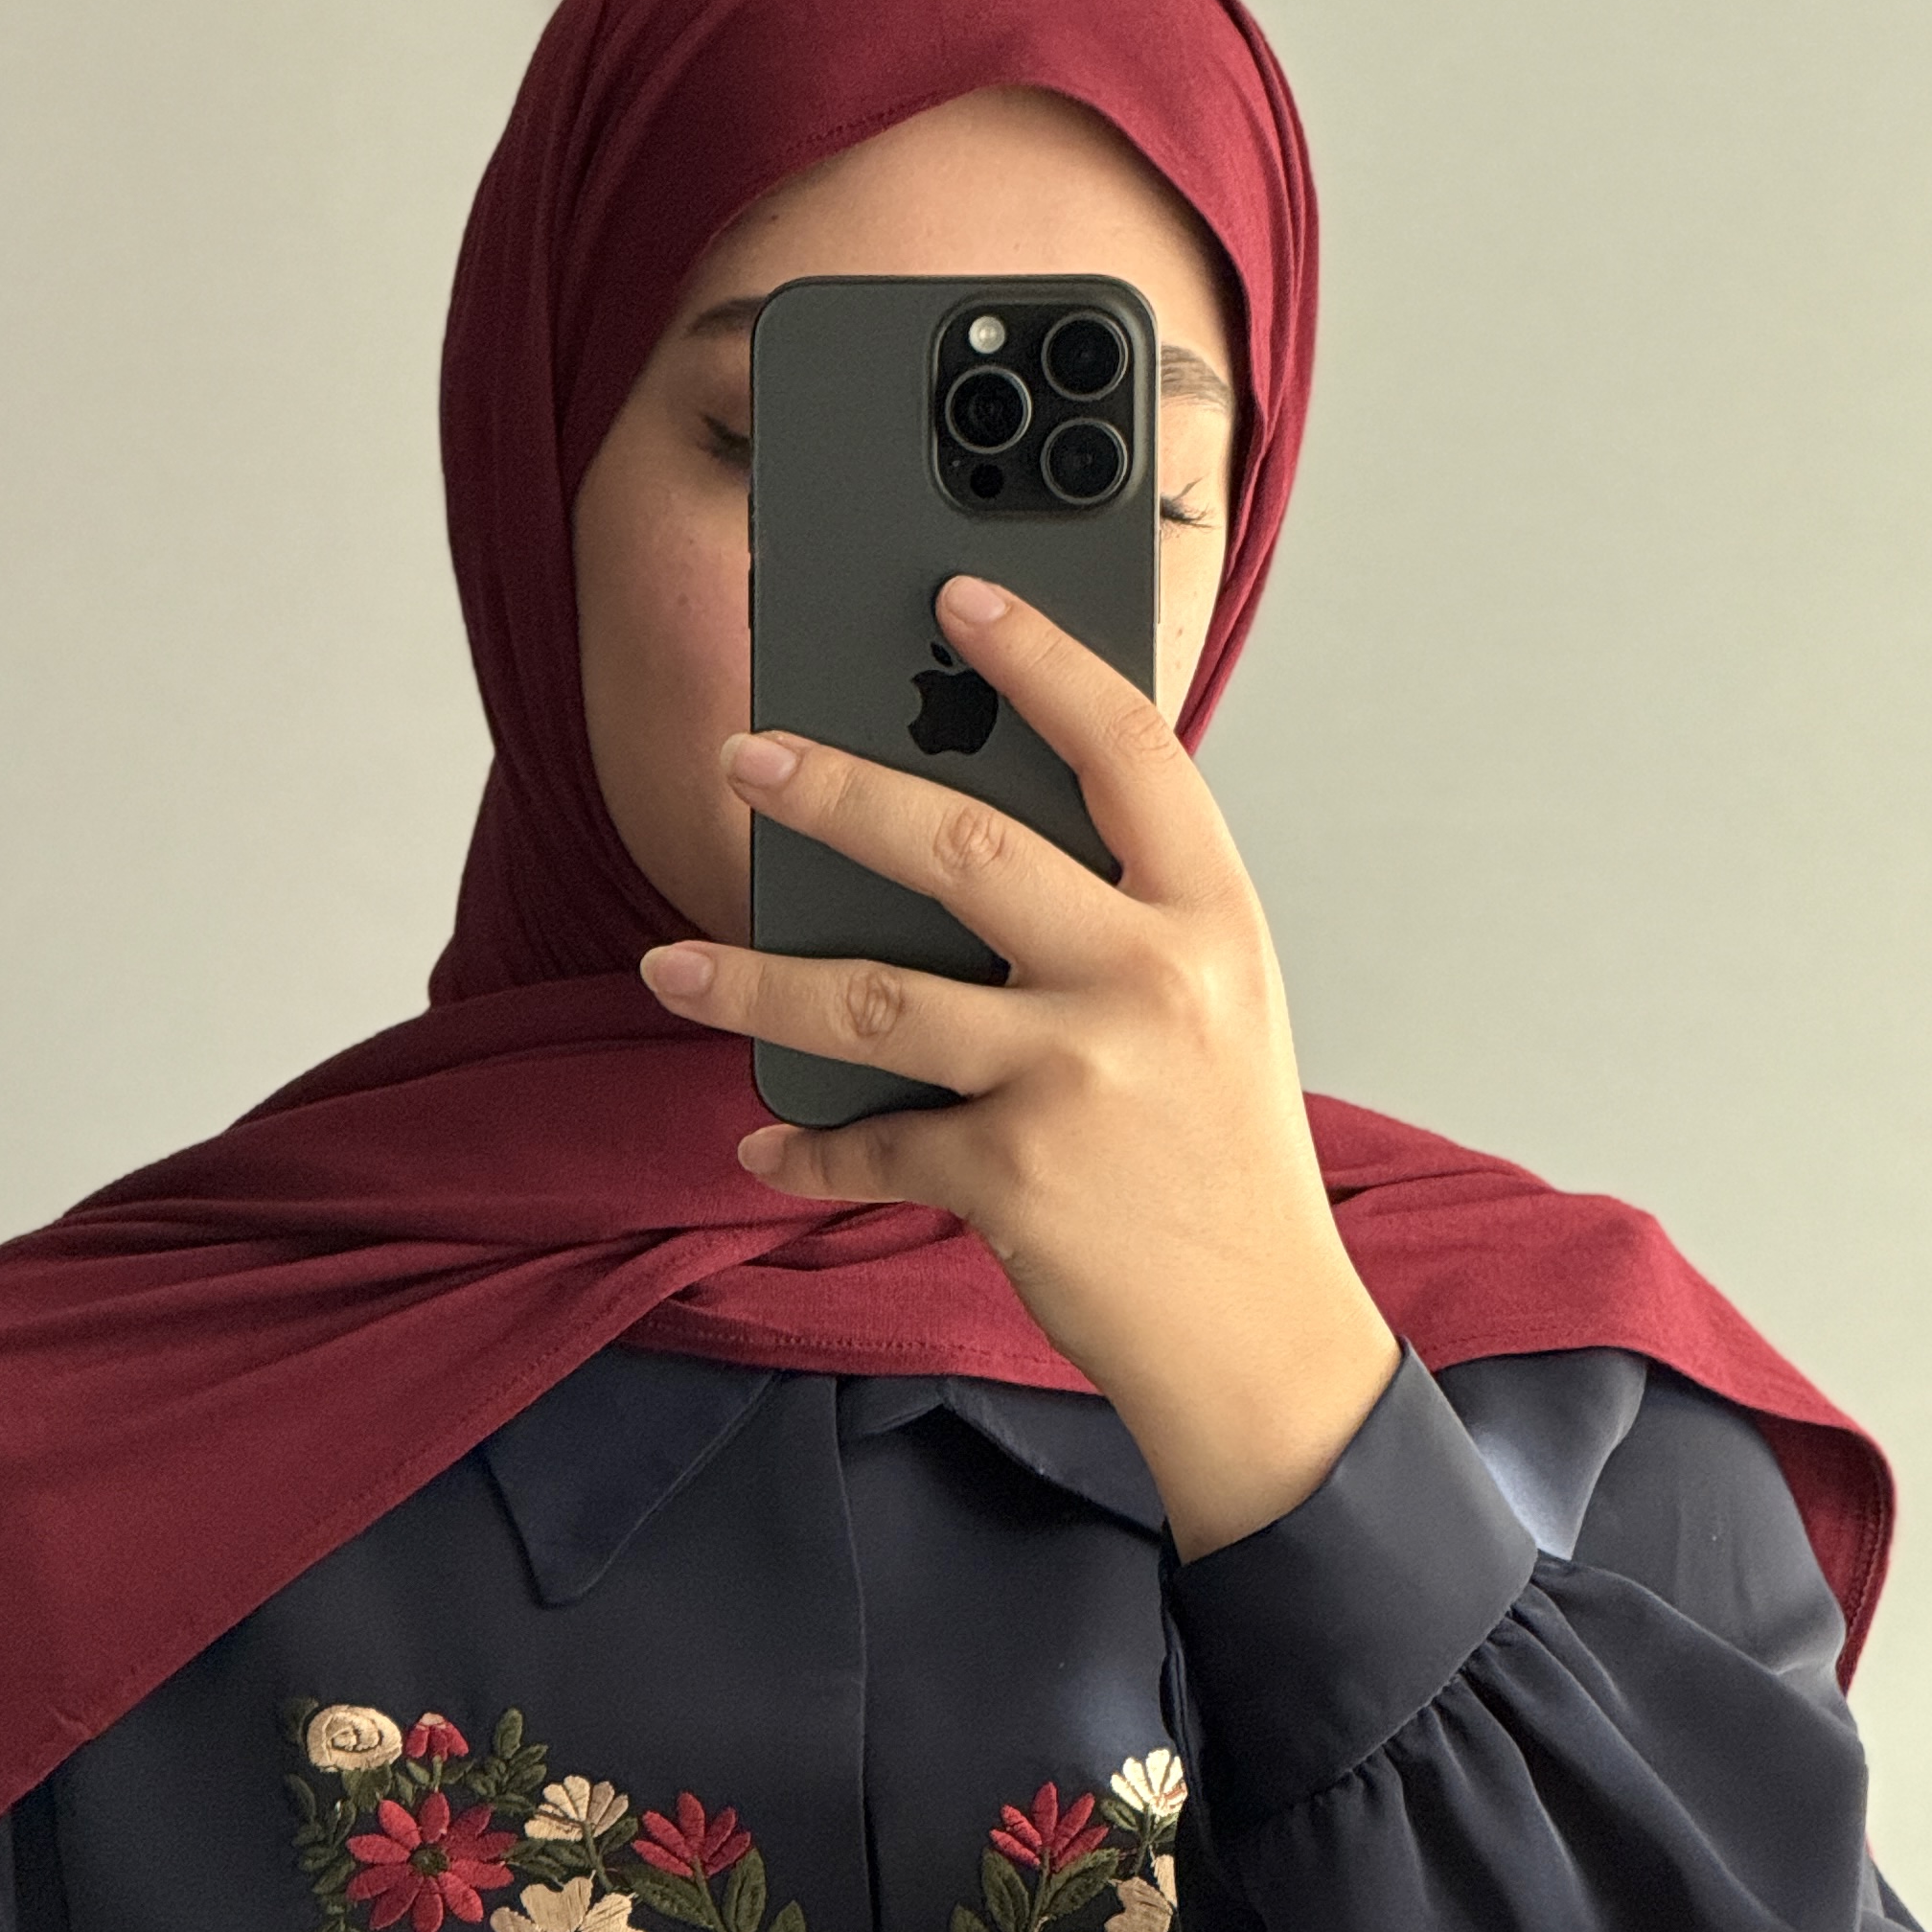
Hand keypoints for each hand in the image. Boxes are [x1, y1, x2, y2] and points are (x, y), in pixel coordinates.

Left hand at [639, 575, 1400, 1560]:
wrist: (1260, 1334)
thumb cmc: (1223, 1159)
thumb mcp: (1216, 1008)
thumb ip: (1124, 919)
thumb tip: (966, 840)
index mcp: (1209, 919)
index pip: (1125, 749)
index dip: (1039, 660)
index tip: (959, 596)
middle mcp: (1149, 981)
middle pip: (962, 846)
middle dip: (835, 792)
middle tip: (747, 758)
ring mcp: (1078, 1077)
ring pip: (874, 999)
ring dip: (751, 982)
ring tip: (670, 965)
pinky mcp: (1013, 1173)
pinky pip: (874, 1142)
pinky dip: (808, 1148)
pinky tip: (765, 1144)